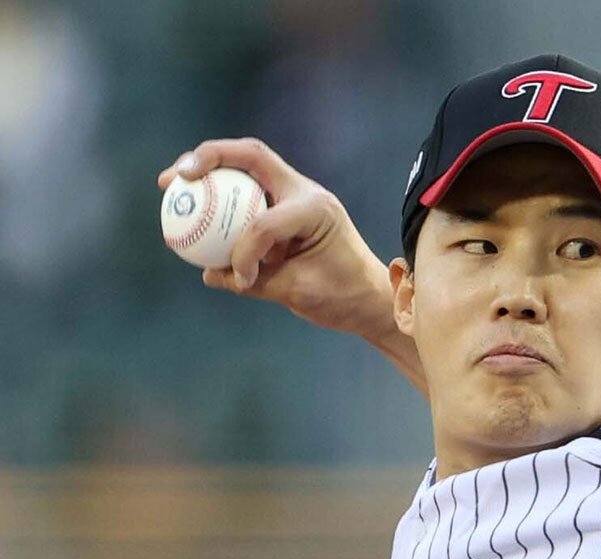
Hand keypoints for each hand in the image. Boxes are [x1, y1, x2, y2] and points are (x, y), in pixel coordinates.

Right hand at [157, 138, 426, 394]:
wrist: (368, 297)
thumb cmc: (343, 295)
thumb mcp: (301, 292)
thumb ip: (257, 281)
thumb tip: (211, 273)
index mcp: (314, 209)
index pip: (266, 219)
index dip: (245, 249)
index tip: (242, 278)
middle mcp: (303, 193)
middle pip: (250, 157)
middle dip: (208, 158)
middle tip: (174, 179)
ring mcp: (291, 196)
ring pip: (243, 168)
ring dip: (205, 170)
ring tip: (170, 184)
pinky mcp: (279, 209)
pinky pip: (241, 197)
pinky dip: (214, 201)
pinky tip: (186, 215)